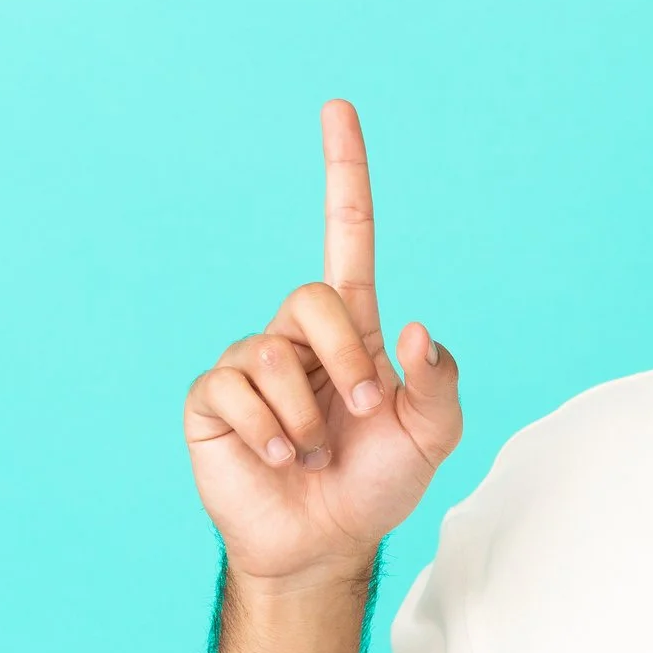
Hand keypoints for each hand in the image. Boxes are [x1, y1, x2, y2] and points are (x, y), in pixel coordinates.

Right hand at [183, 100, 463, 583]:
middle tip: (359, 411)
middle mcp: (297, 335)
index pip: (346, 233)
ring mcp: (250, 364)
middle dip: (345, 356)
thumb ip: (441, 381)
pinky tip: (276, 457)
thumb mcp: (433, 434)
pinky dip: (268, 430)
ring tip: (311, 449)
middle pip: (313, 297)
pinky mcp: (212, 400)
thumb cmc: (379, 483)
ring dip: (308, 414)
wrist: (326, 543)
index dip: (343, 173)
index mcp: (353, 328)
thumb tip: (415, 329)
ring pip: (272, 353)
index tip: (338, 109)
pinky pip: (234, 388)